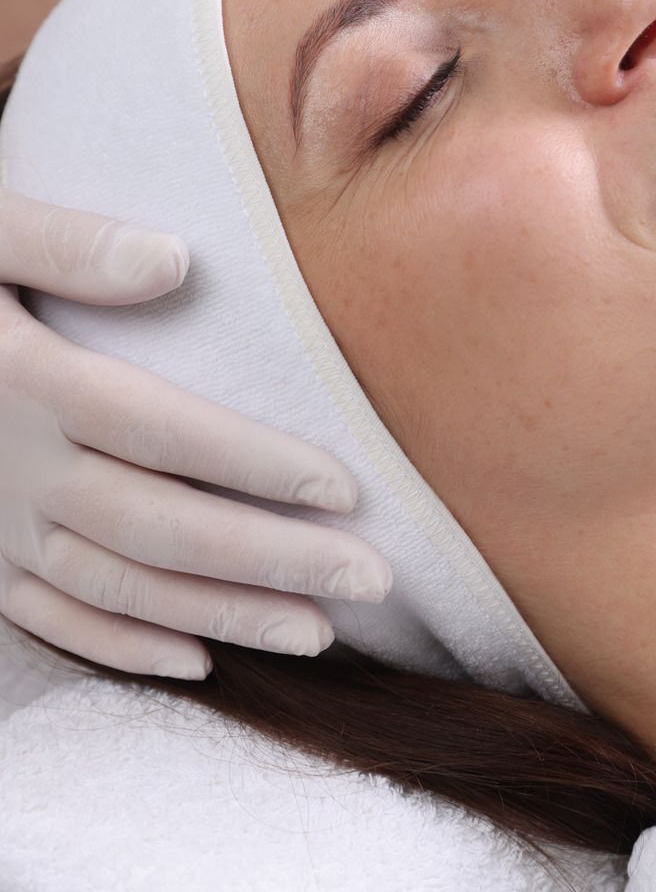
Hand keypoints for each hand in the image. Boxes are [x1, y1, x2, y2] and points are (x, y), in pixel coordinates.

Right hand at [0, 189, 390, 679]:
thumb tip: (174, 260)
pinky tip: (197, 659)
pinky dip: (121, 645)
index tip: (344, 489)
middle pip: (154, 524)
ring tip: (315, 631)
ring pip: (114, 583)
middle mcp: (8, 463)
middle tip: (371, 582)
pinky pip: (47, 617)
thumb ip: (67, 243)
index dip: (252, 463)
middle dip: (268, 559)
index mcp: (22, 379)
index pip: (157, 430)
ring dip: (218, 614)